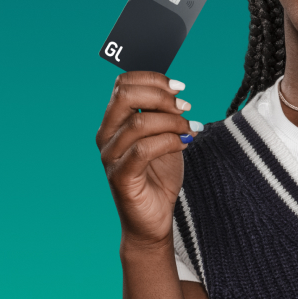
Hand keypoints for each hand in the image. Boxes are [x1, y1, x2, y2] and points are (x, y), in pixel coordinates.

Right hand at [96, 71, 200, 245]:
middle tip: (185, 107)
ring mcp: (110, 156)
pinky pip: (143, 149)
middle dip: (161, 96)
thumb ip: (164, 115)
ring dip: (172, 121)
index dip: (153, 79)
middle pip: (125, 95)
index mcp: (114, 122)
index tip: (180, 87)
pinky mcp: (120, 176)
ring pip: (139, 121)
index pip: (123, 84)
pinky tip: (185, 143)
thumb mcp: (165, 137)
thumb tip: (176, 91)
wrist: (154, 220)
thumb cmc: (159, 177)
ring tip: (190, 129)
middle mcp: (106, 135)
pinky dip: (169, 141)